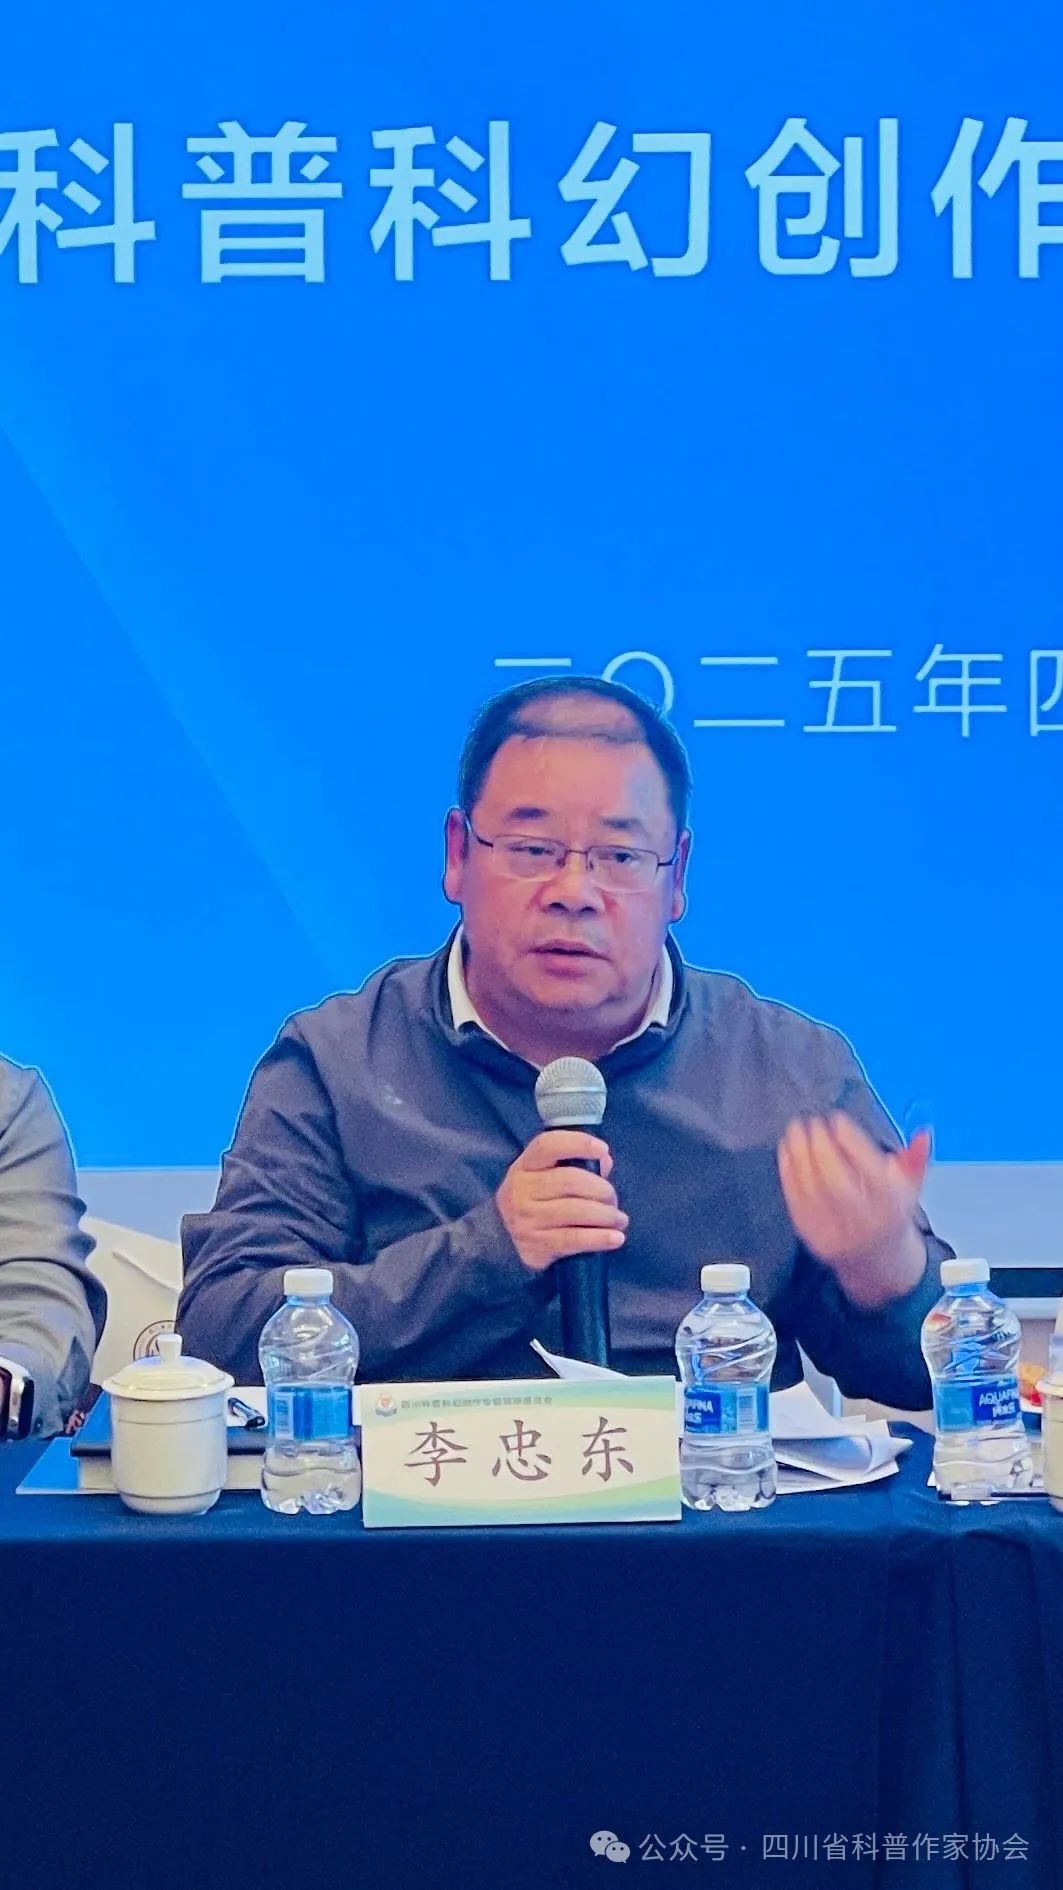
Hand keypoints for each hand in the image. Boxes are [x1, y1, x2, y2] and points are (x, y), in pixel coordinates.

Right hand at [496, 1131, 627, 1272]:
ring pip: (575, 1211)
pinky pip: (573, 1240)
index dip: (577, 1143)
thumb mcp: (550, 1176)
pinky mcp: (535, 1246)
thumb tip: (604, 1160)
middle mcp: (520, 1190)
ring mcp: (525, 1220)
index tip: (602, 1149)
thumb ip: (579, 1165)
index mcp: (525, 1165)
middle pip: (570, 1180)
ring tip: (620, 1219)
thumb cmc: (540, 1200)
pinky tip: (616, 1238)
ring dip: (606, 1215)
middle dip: (601, 1189)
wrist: (506, 1240)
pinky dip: (599, 1238)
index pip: (547, 1145)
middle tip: (613, 1199)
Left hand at [778, 1113, 930, 1307]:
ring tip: (796, 1129)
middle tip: (813, 1122)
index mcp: (891, 1209)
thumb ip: (915, 1160)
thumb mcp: (910, 1189)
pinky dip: (788, 1172)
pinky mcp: (813, 1236)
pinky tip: (787, 1149)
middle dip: (822, 1147)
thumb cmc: (891, 1214)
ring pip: (813, 1189)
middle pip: (838, 1182)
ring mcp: (836, 1233)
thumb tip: (923, 1133)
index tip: (838, 1119)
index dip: (852, 1142)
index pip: (872, 1172)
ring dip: (800, 1154)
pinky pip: (796, 1201)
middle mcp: (865, 1223)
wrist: (875, 1261)